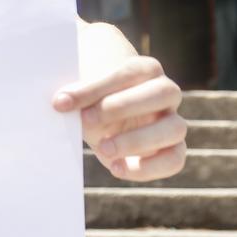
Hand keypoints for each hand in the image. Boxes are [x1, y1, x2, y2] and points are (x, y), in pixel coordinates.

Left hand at [53, 25, 186, 181]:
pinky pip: (174, 159)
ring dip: (138, 140)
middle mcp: (165, 92)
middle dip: (122, 107)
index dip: (96, 86)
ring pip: (176, 128)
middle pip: (163, 92)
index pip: (130, 71)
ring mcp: (172, 120)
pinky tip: (116, 168)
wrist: (99, 115)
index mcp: (145, 69)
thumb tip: (61, 103)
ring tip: (103, 148)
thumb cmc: (88, 97)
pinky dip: (148, 168)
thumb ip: (75, 92)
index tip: (62, 101)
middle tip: (86, 120)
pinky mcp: (172, 148)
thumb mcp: (80, 91)